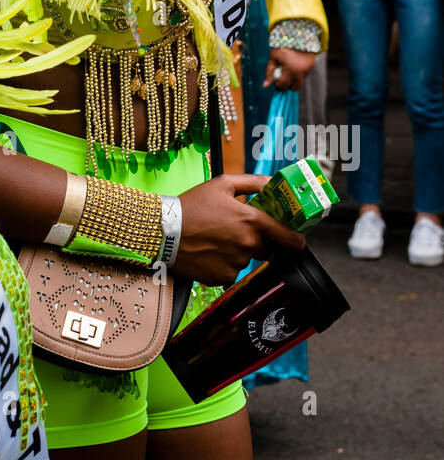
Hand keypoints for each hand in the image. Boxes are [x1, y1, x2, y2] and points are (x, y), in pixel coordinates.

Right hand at [173, 174, 304, 286]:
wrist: (163, 231)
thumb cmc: (191, 205)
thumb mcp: (222, 184)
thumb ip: (253, 183)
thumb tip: (272, 182)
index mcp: (251, 221)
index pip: (288, 237)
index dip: (296, 239)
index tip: (296, 240)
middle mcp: (248, 245)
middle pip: (265, 248)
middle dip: (256, 240)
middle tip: (235, 229)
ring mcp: (236, 263)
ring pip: (246, 259)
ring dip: (237, 251)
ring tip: (215, 239)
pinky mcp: (222, 277)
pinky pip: (230, 271)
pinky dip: (223, 264)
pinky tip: (208, 252)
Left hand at [263, 47, 315, 89]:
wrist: (297, 35)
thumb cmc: (282, 46)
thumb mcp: (273, 57)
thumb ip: (269, 72)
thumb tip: (265, 85)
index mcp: (289, 69)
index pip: (283, 85)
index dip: (278, 85)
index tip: (276, 81)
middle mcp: (299, 71)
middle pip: (294, 87)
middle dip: (288, 85)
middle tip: (284, 78)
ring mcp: (307, 69)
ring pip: (301, 82)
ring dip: (295, 81)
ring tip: (289, 72)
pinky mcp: (312, 66)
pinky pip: (305, 75)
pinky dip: (300, 74)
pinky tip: (296, 66)